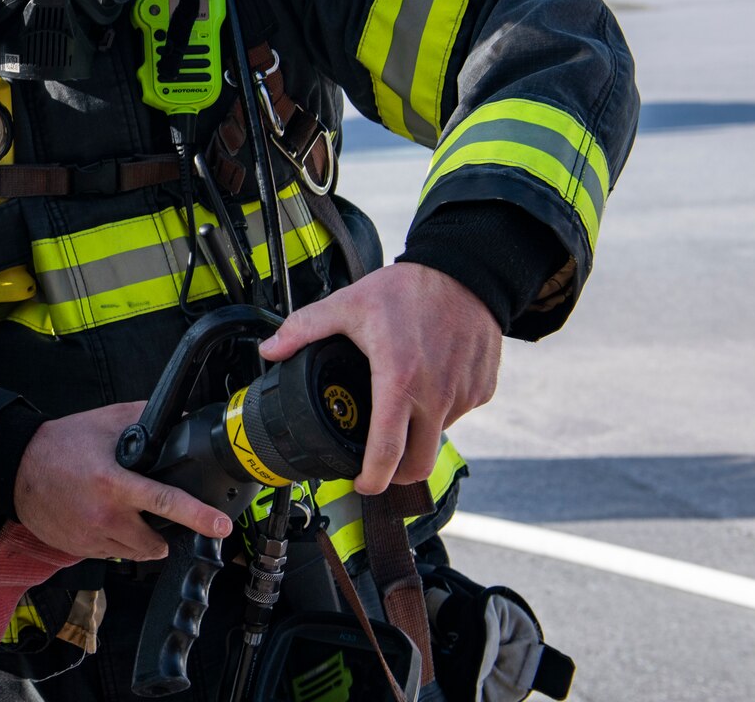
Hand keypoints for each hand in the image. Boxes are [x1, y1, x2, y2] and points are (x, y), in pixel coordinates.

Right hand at [13, 402, 232, 560]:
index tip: (221, 526)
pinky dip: (116, 542)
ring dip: (141, 539)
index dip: (198, 516)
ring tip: (128, 516)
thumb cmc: (59, 444)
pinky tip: (104, 520)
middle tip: (158, 515)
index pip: (165, 502)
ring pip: (136, 553)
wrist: (16, 468)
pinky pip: (112, 554)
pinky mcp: (80, 549)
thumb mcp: (103, 422)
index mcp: (114, 482)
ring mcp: (91, 536)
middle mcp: (104, 514)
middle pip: (156, 542)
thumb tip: (178, 418)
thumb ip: (141, 418)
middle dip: (164, 532)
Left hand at [259, 262, 500, 495]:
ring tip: (399, 405)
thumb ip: (304, 328)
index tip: (359, 483)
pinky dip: (440, 410)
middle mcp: (437, 396)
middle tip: (377, 464)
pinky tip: (426, 385)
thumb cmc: (409, 289)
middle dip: (396, 475)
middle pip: (420, 465)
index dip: (371, 479)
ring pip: (438, 436)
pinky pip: (458, 414)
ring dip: (418, 434)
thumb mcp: (348, 304)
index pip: (387, 453)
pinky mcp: (483, 390)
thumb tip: (271, 350)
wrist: (467, 272)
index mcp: (399, 381)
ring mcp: (464, 396)